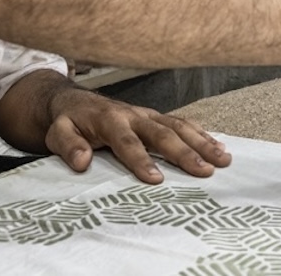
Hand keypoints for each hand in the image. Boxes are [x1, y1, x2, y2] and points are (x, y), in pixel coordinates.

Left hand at [44, 87, 230, 183]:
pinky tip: (219, 146)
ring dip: (201, 142)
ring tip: (222, 159)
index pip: (126, 141)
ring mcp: (147, 114)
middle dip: (184, 152)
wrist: (74, 101)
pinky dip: (201, 134)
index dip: (141, 159)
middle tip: (204, 171)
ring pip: (178, 126)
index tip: (156, 179)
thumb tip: (81, 160)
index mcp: (108, 120)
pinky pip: (181, 123)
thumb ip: (67, 145)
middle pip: (161, 133)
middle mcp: (133, 115)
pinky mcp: (155, 116)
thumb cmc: (69, 121)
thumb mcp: (57, 132)